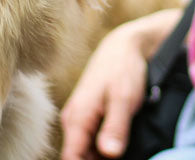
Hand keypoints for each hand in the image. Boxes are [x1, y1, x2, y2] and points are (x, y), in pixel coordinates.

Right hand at [61, 10, 179, 159]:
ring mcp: (81, 119)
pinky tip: (119, 147)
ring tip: (123, 153)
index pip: (71, 158)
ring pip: (86, 151)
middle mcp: (73, 121)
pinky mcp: (91, 117)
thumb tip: (109, 154)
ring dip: (101, 158)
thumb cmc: (123, 69)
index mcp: (77, 119)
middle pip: (79, 157)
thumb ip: (115, 127)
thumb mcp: (123, 98)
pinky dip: (104, 148)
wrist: (123, 46)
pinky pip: (92, 141)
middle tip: (122, 157)